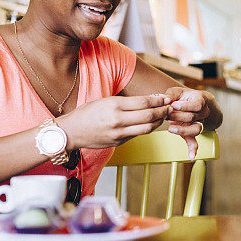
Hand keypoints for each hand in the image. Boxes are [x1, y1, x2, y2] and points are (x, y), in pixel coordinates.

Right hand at [56, 94, 170, 149]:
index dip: (158, 100)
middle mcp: (118, 120)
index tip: (166, 98)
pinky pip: (137, 135)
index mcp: (114, 105)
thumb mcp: (105, 101)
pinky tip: (150, 124)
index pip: (144, 102)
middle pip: (149, 115)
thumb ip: (126, 102)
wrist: (71, 132)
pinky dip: (146, 129)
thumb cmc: (87, 113)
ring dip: (158, 122)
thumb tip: (149, 100)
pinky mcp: (118, 142)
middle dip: (162, 111)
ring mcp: (118, 133)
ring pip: (146, 128)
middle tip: (169, 108)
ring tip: (162, 116)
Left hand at [164, 87, 209, 159]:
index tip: (174, 105)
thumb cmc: (183, 96)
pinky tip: (191, 156)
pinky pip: (195, 141)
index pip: (197, 105)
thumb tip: (165, 100)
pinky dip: (193, 149)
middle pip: (192, 117)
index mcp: (200, 100)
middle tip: (167, 114)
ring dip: (182, 130)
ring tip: (171, 129)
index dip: (185, 106)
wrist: (192, 103)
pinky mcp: (192, 132)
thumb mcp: (176, 91)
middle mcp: (202, 113)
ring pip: (195, 129)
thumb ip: (170, 94)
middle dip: (177, 116)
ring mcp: (198, 123)